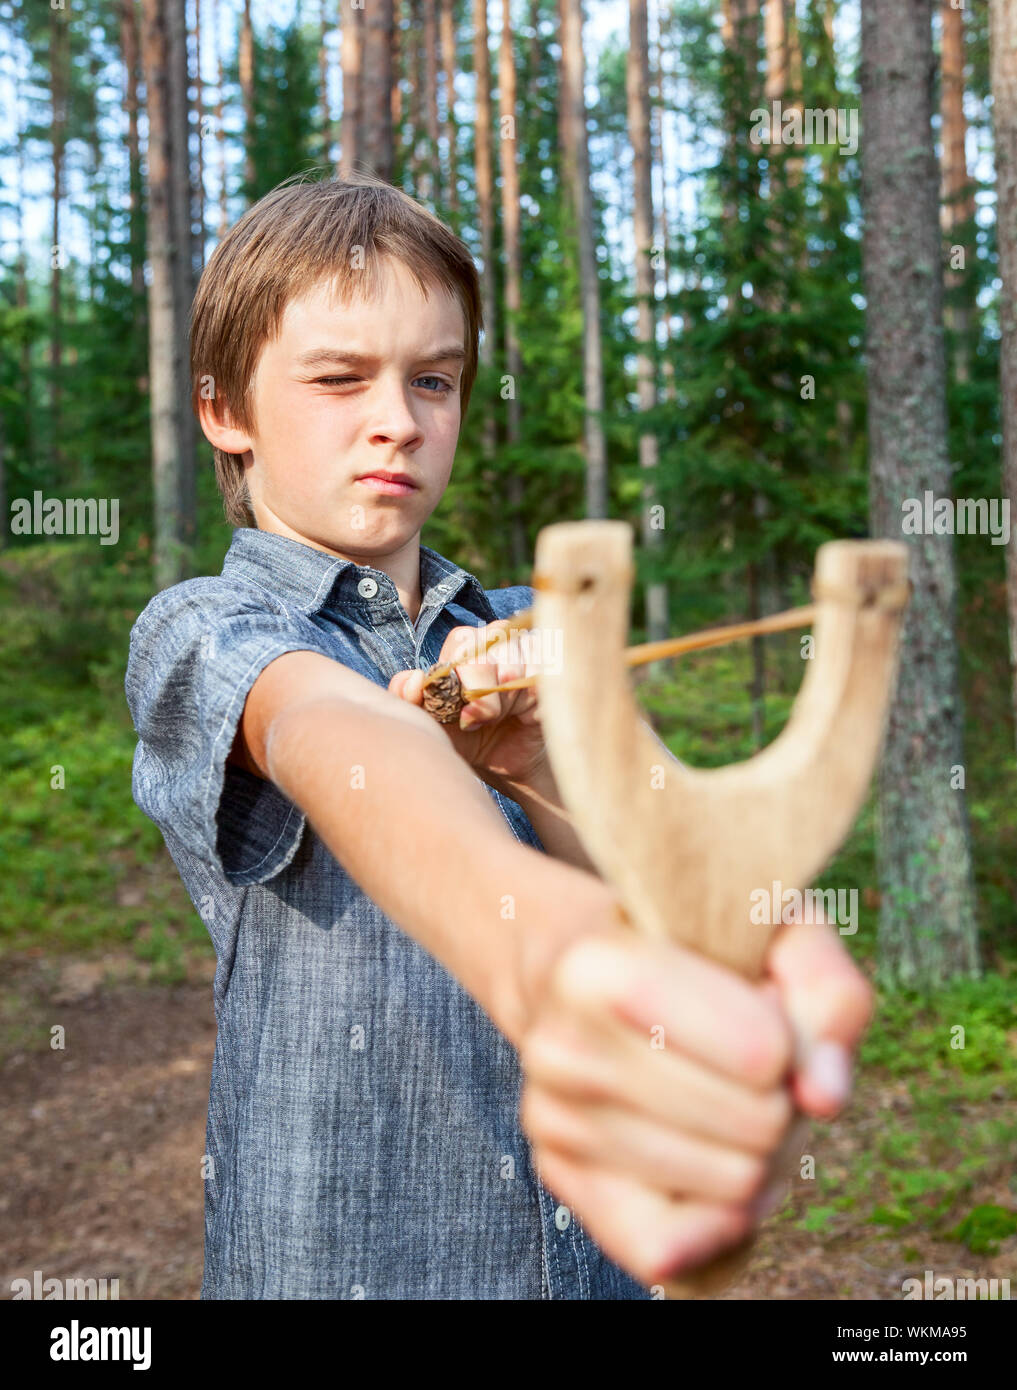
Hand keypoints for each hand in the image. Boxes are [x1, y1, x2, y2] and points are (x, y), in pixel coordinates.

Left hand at [388, 618, 548, 792]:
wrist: (513, 768)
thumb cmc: (471, 741)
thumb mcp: (435, 725)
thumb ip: (412, 701)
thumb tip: (413, 679)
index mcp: (465, 648)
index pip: (462, 640)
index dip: (462, 676)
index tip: (461, 714)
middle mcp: (497, 641)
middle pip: (489, 647)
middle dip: (483, 691)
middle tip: (482, 720)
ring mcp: (528, 650)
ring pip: (514, 659)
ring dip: (507, 697)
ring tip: (505, 717)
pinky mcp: (554, 665)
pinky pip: (541, 669)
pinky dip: (529, 695)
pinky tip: (527, 712)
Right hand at [516, 910, 872, 1289]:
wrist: (587, 971)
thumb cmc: (696, 947)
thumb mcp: (775, 927)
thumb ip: (824, 988)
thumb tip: (823, 1096)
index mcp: (598, 967)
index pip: (762, 1052)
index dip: (792, 1040)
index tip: (763, 1006)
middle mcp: (561, 1047)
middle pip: (755, 1126)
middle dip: (784, 1103)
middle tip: (760, 1067)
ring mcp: (553, 1119)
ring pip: (732, 1187)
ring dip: (762, 1157)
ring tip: (735, 1103)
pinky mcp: (560, 1178)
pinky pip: (669, 1249)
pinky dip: (718, 1219)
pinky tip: (714, 1162)